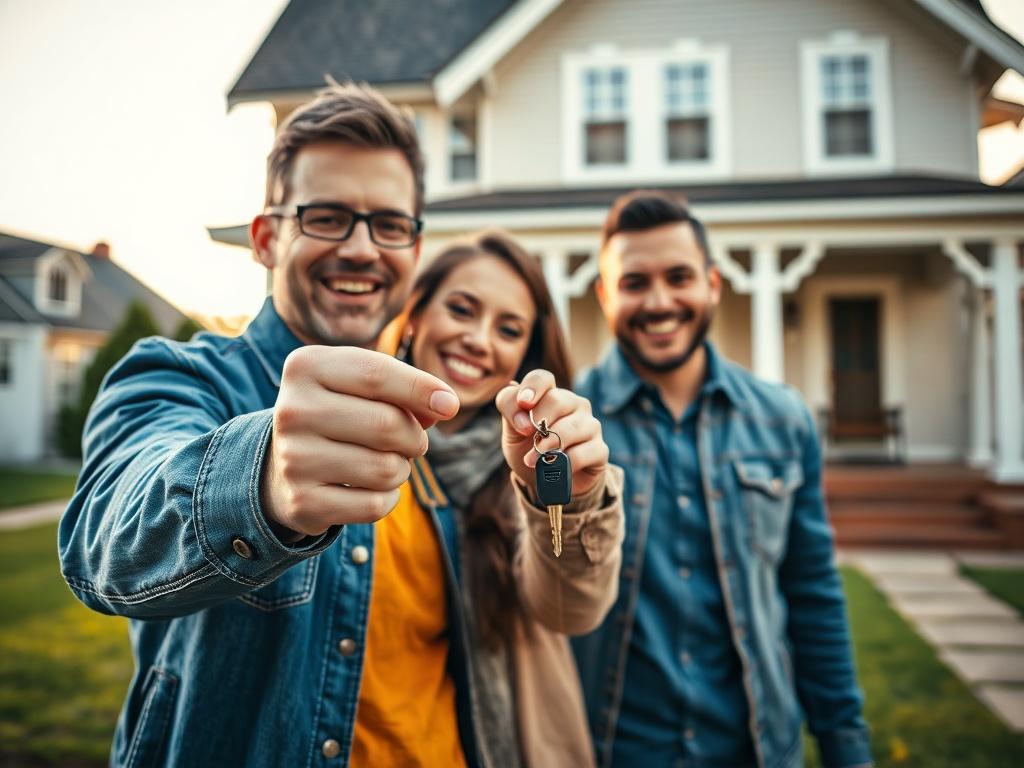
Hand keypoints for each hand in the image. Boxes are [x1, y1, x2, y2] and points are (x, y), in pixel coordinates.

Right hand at [261, 345, 459, 536]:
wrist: (283, 466)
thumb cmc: (341, 414)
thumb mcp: (364, 387)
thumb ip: (406, 388)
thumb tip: (446, 405)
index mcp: (307, 367)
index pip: (377, 374)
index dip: (422, 389)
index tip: (450, 406)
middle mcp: (292, 410)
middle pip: (387, 424)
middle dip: (414, 437)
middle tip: (409, 442)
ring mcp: (293, 459)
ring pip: (386, 469)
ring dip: (401, 470)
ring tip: (384, 463)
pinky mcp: (302, 502)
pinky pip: (376, 505)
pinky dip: (388, 498)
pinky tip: (370, 489)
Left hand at [495, 370, 607, 497]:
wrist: (548, 482)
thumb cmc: (529, 450)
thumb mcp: (512, 432)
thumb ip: (511, 413)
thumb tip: (522, 409)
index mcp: (550, 395)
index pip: (542, 378)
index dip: (532, 387)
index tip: (523, 403)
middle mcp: (574, 404)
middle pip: (557, 400)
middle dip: (537, 421)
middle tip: (527, 438)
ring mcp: (590, 425)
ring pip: (570, 428)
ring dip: (547, 445)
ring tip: (533, 460)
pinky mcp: (599, 449)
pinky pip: (581, 453)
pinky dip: (564, 463)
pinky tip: (556, 468)